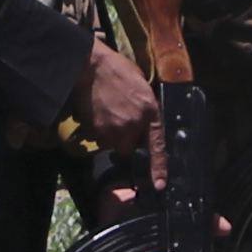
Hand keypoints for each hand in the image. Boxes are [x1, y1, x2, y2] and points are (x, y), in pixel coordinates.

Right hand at [74, 41, 159, 167]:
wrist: (91, 66)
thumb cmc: (117, 69)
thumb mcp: (140, 86)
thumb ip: (144, 108)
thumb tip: (141, 122)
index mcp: (149, 112)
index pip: (156, 145)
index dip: (158, 167)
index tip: (160, 185)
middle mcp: (132, 125)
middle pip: (126, 147)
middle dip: (122, 138)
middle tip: (117, 118)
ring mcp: (112, 129)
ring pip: (109, 142)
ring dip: (107, 133)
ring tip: (103, 110)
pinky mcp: (94, 130)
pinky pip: (94, 136)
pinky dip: (93, 127)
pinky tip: (93, 110)